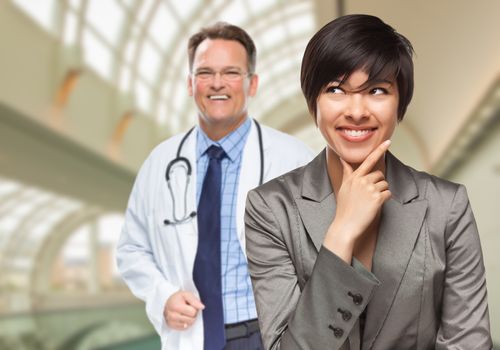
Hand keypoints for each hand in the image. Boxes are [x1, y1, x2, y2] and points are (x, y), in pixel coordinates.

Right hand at [164, 290, 204, 330]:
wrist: (167, 303)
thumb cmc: (178, 298)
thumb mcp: (186, 294)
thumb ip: (195, 300)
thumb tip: (202, 307)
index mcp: (175, 306)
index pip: (193, 312)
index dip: (194, 308)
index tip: (191, 305)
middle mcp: (172, 316)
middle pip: (191, 320)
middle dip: (193, 315)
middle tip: (188, 309)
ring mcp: (171, 322)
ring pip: (188, 325)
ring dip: (190, 319)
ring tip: (185, 313)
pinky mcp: (171, 326)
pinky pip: (184, 328)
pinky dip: (186, 323)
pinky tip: (183, 317)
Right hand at [324, 141, 391, 259]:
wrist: (345, 225)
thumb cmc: (344, 207)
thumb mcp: (344, 187)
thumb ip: (347, 172)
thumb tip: (343, 159)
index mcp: (354, 177)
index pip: (368, 160)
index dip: (379, 150)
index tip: (388, 141)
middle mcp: (362, 181)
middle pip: (379, 175)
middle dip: (378, 184)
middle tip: (369, 196)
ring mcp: (369, 189)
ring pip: (385, 185)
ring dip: (382, 193)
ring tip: (370, 202)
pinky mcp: (377, 198)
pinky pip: (388, 194)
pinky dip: (385, 199)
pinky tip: (375, 206)